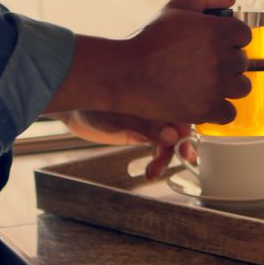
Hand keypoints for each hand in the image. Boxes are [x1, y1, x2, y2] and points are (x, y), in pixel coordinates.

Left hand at [59, 111, 189, 179]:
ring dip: (167, 156)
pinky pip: (160, 146)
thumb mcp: (120, 118)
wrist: (75, 114)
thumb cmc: (93, 106)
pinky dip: (159, 159)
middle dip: (183, 143)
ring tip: (155, 171)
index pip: (182, 108)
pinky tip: (152, 170)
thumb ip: (147, 126)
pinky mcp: (146, 132)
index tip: (187, 143)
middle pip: (180, 124)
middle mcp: (158, 105)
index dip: (188, 125)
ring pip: (171, 139)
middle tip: (184, 159)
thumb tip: (172, 137)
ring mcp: (153, 120)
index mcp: (156, 93)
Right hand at [112, 0, 251, 121]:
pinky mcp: (206, 109)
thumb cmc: (149, 40)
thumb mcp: (175, 7)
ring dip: (229, 85)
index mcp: (217, 31)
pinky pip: (230, 113)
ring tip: (209, 82)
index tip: (217, 43)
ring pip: (242, 87)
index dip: (231, 38)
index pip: (244, 35)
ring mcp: (215, 86)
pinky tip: (206, 101)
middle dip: (227, 60)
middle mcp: (221, 58)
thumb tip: (230, 1)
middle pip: (242, 61)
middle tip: (205, 62)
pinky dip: (220, 109)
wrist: (125, 73)